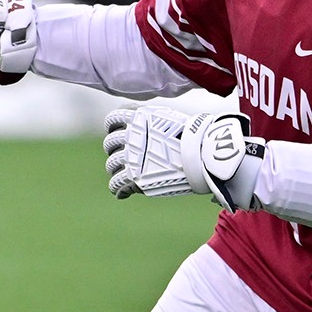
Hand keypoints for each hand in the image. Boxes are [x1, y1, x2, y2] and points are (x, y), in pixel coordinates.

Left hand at [103, 107, 264, 210]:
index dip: (113, 128)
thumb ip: (157, 123)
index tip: (117, 133)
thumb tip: (157, 126)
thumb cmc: (195, 136)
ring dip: (115, 170)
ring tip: (121, 176)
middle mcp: (131, 135)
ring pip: (112, 165)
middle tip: (121, 156)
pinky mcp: (134, 177)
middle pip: (110, 143)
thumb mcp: (172, 119)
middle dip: (114, 150)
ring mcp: (131, 156)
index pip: (113, 120)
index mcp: (138, 118)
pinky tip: (121, 193)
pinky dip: (118, 189)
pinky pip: (117, 184)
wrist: (201, 154)